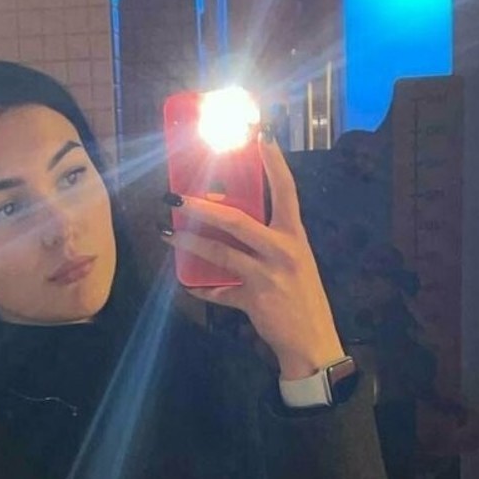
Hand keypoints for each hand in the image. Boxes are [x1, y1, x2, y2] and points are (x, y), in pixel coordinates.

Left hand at [160, 129, 344, 376]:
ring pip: (220, 254)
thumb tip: (235, 230)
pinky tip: (188, 286)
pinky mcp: (254, 300)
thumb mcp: (295, 263)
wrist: (312, 341)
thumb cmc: (303, 298)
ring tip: (166, 232)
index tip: (260, 137)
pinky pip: (220, 292)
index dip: (274, 164)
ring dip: (189, 243)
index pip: (286, 192)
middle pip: (237, 221)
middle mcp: (282, 251)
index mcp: (295, 236)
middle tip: (176, 197)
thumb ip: (269, 244)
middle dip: (202, 207)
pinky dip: (203, 290)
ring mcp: (267, 276)